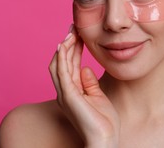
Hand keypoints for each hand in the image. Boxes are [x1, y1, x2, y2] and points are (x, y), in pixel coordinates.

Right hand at [49, 26, 119, 146]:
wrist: (105, 139)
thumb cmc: (103, 122)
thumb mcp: (97, 96)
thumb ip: (89, 83)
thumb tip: (85, 68)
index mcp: (72, 91)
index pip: (70, 64)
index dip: (73, 48)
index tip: (78, 34)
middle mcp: (65, 91)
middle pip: (62, 61)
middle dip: (67, 43)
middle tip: (74, 27)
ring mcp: (65, 93)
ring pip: (58, 64)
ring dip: (64, 46)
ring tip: (71, 31)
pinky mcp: (69, 96)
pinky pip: (62, 72)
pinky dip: (61, 57)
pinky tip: (64, 45)